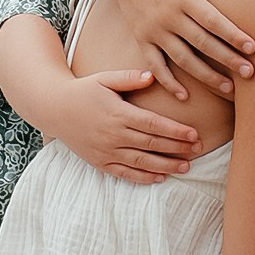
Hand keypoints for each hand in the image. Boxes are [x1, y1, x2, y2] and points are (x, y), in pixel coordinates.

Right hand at [45, 64, 209, 182]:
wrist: (54, 109)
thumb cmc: (83, 90)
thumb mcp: (104, 79)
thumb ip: (129, 78)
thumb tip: (152, 76)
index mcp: (117, 113)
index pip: (152, 124)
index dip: (175, 130)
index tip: (194, 133)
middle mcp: (112, 135)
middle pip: (151, 144)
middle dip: (177, 148)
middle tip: (199, 149)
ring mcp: (105, 151)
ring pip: (140, 162)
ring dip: (165, 166)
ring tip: (186, 167)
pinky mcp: (99, 162)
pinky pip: (124, 173)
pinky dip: (143, 178)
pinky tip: (160, 178)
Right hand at [106, 0, 254, 90]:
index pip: (211, 20)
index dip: (232, 34)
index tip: (253, 48)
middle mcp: (168, 17)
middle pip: (202, 43)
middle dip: (227, 59)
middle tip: (250, 73)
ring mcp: (154, 31)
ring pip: (183, 59)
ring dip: (206, 76)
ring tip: (228, 88)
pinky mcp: (142, 40)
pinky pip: (155, 65)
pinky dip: (168, 82)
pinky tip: (184, 97)